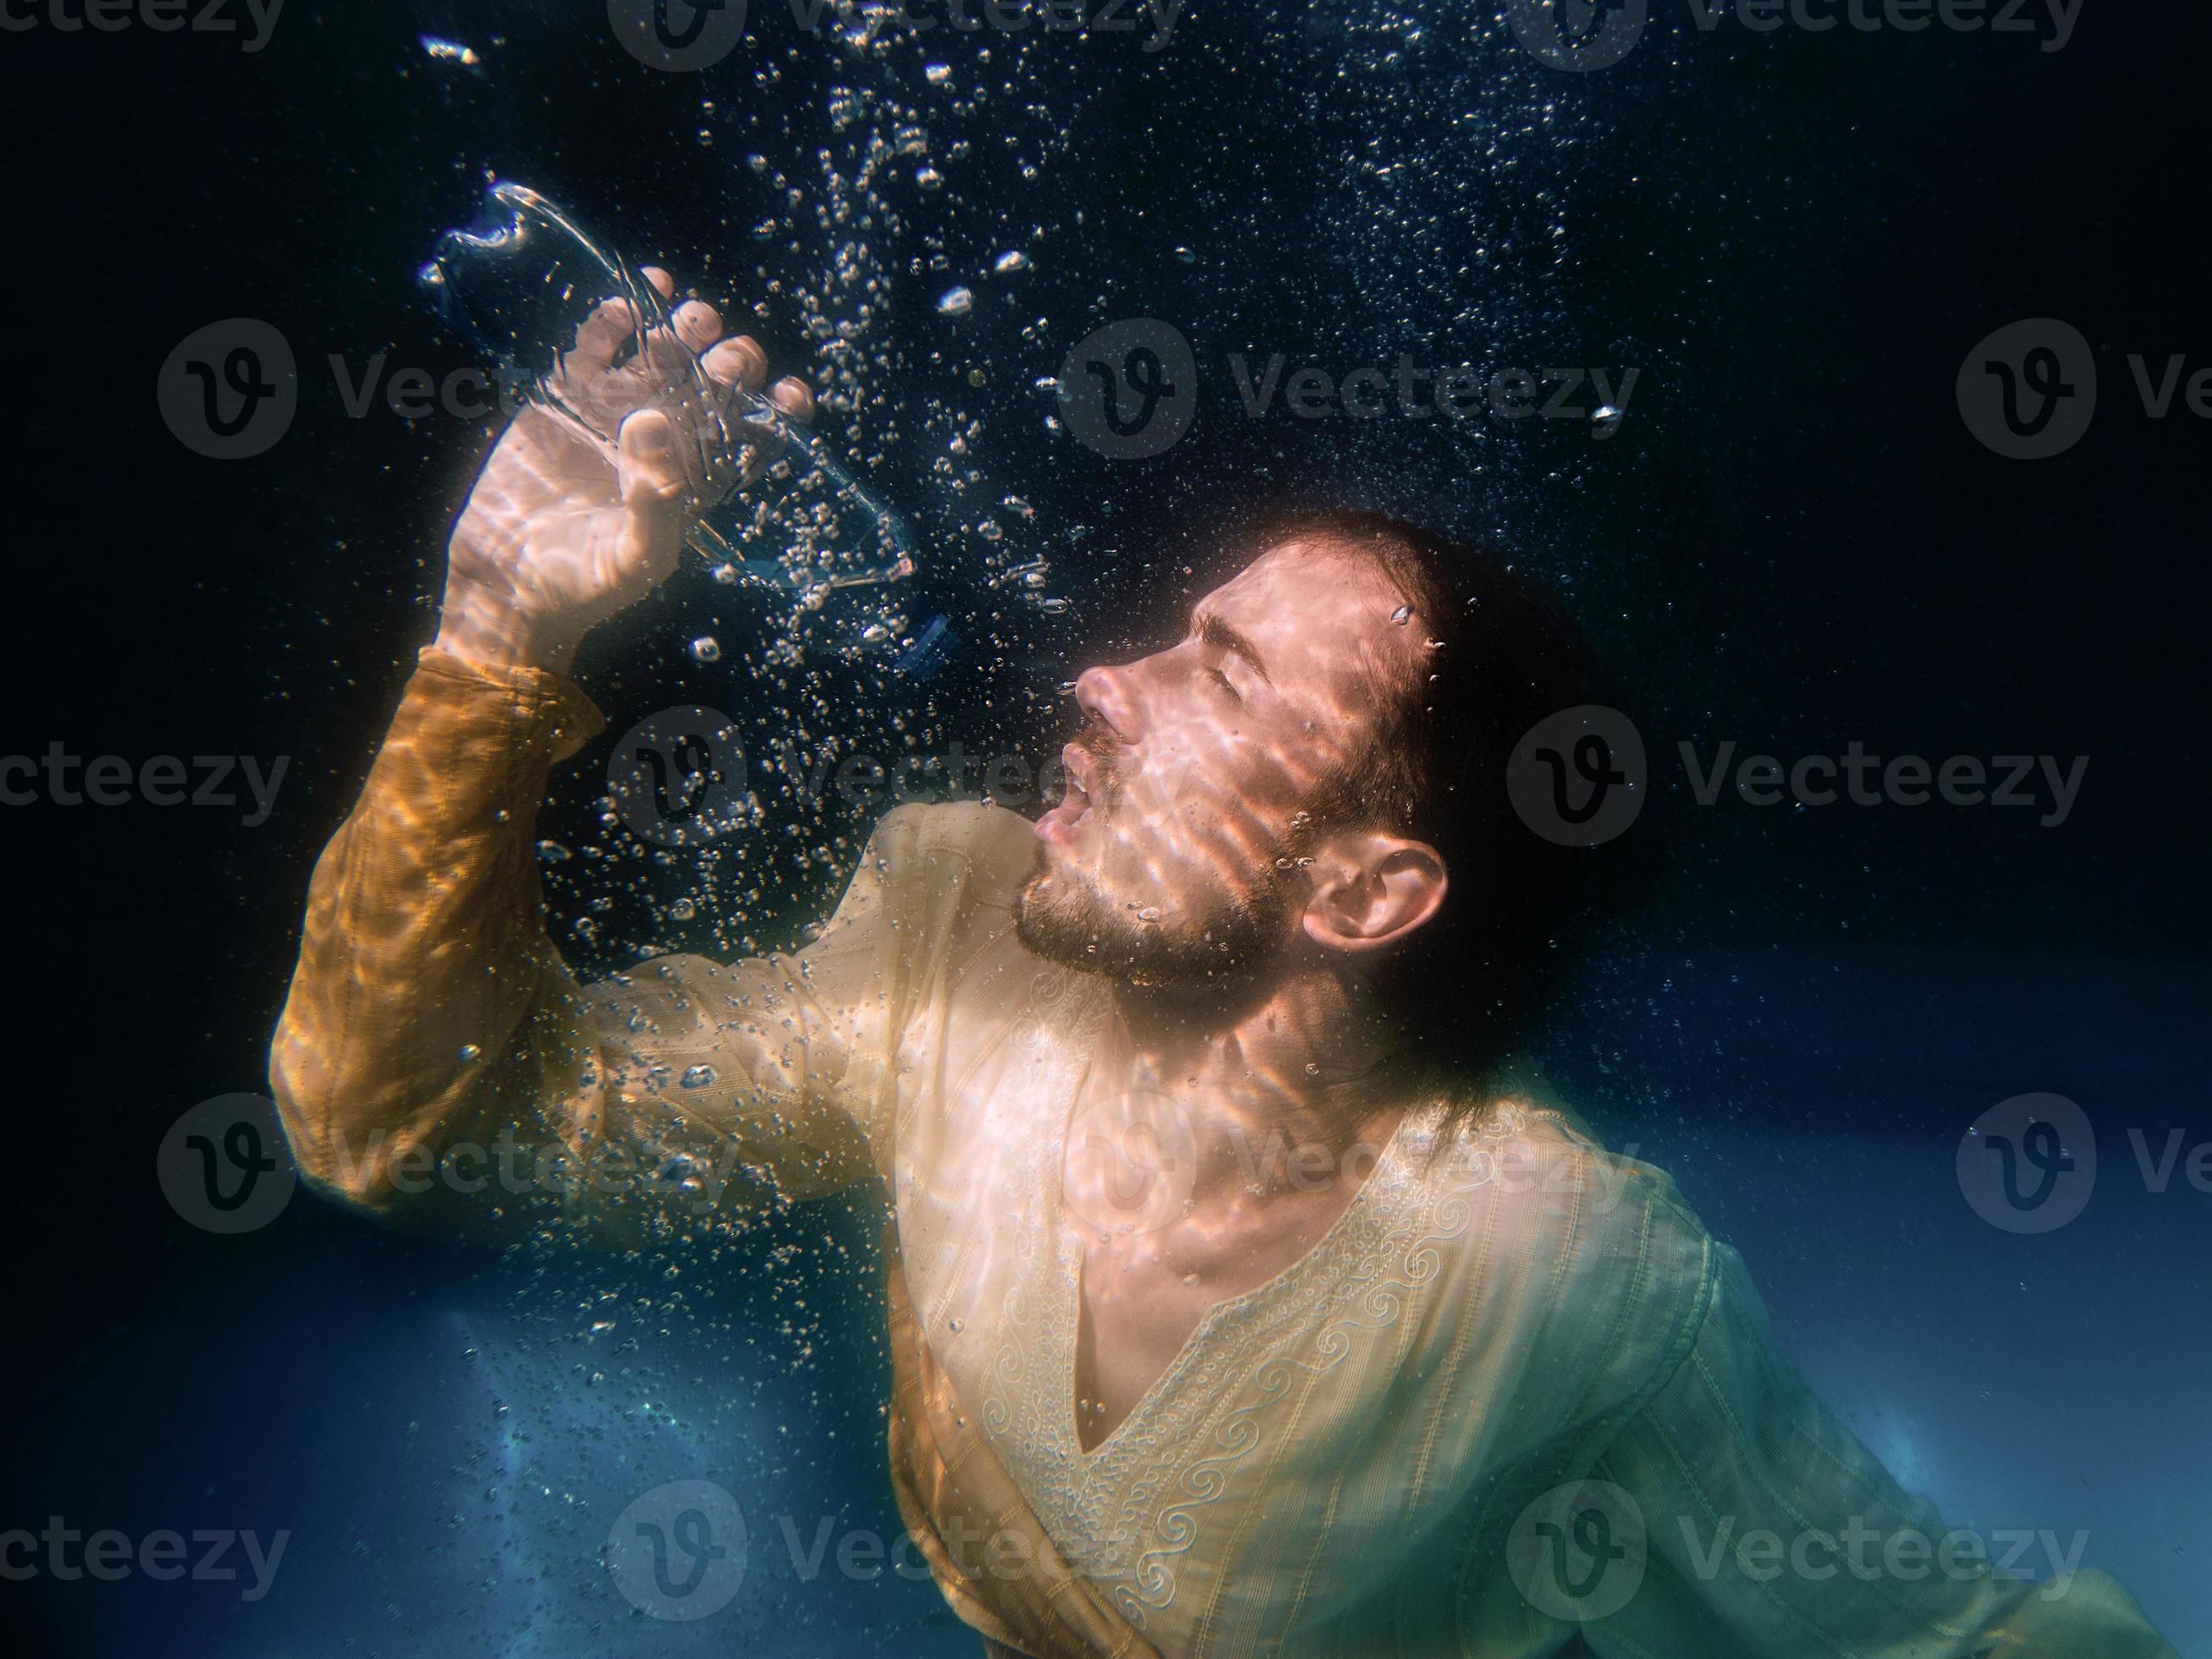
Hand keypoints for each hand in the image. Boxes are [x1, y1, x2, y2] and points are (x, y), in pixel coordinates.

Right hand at [433, 267, 814, 674]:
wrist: (505, 582)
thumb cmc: (581, 585)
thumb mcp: (632, 558)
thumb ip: (654, 502)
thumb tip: (655, 421)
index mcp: (694, 480)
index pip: (749, 436)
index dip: (775, 410)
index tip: (788, 392)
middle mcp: (662, 441)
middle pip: (710, 386)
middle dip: (729, 362)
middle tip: (728, 354)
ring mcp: (612, 412)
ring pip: (658, 356)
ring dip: (679, 331)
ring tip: (689, 319)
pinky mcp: (564, 397)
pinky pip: (593, 347)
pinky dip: (611, 320)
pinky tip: (630, 300)